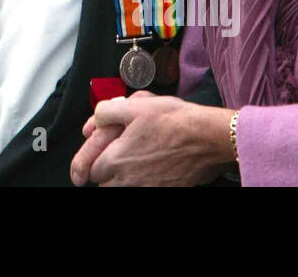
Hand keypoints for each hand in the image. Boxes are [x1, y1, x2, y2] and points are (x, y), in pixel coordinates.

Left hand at [69, 92, 232, 186]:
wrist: (207, 137)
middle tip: (119, 158)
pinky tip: (152, 172)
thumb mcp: (135, 105)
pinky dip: (143, 184)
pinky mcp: (165, 191)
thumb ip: (105, 113)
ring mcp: (147, 189)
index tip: (106, 151)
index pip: (91, 169)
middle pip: (105, 185)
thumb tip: (90, 127)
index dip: (96, 158)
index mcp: (116, 158)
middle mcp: (128, 180)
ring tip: (134, 166)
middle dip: (108, 173)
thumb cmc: (172, 119)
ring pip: (122, 190)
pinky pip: (144, 191)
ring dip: (123, 180)